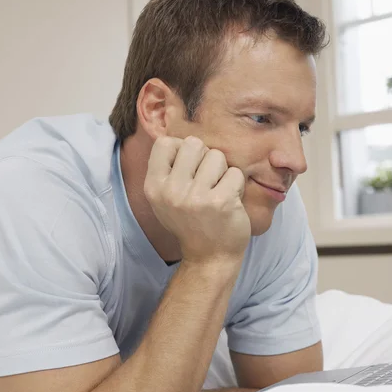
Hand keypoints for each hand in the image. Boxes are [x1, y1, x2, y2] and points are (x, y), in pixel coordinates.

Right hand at [144, 136, 250, 262]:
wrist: (210, 258)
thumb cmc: (191, 222)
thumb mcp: (165, 198)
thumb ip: (167, 168)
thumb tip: (175, 133)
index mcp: (154, 187)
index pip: (166, 143)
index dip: (182, 150)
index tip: (189, 169)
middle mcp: (171, 191)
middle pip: (194, 144)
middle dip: (205, 158)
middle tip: (207, 181)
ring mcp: (195, 197)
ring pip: (217, 156)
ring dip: (223, 172)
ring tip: (218, 192)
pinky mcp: (220, 202)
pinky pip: (235, 173)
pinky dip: (237, 185)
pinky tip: (229, 202)